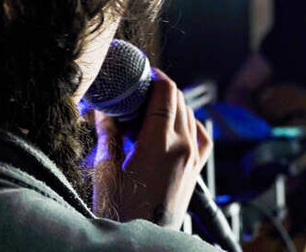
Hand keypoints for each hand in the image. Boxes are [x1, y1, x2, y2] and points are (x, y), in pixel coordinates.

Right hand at [92, 68, 211, 228]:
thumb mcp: (106, 170)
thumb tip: (104, 112)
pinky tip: (177, 124)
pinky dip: (191, 123)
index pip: (166, 94)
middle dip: (161, 88)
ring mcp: (193, 159)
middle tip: (141, 87)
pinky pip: (201, 137)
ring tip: (151, 106)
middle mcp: (183, 148)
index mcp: (160, 143)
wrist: (141, 240)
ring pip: (190, 116)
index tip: (144, 70)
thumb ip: (108, 135)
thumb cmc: (120, 211)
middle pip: (179, 101)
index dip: (156, 76)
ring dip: (174, 105)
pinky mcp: (196, 170)